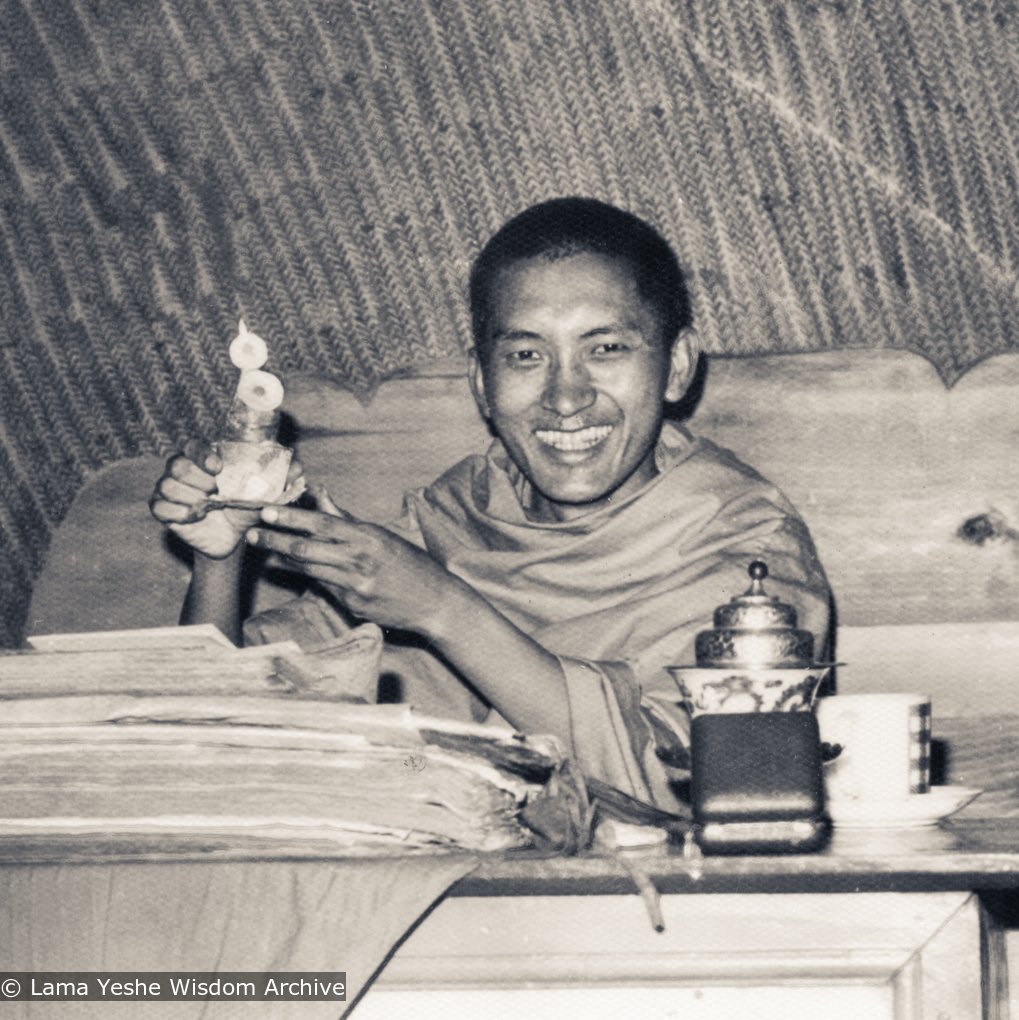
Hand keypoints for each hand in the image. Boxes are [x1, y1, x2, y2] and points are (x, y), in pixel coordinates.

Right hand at [149, 439, 301, 559]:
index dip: (201, 454)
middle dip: (195, 478)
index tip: (217, 467)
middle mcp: (183, 470)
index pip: (192, 445)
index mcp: (205, 458)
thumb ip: (280, 480)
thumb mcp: (265, 494)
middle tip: (215, 491)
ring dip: (189, 498)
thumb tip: (299, 468)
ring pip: (166, 485)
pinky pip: (158, 506)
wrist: (233, 538)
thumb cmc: (247, 508)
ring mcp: (170, 489)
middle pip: (176, 463)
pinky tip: (194, 518)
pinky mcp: (163, 510)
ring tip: (207, 507)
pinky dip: (177, 513)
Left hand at [246, 499, 460, 633]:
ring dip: (285, 560)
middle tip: (252, 535)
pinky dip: (312, 577)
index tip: (267, 512)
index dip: (291, 518)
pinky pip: (325, 588)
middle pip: (307, 549)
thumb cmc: (411, 564)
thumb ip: (348, 520)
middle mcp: (360, 560)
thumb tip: (322, 497)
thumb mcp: (384, 536)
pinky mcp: (353, 605)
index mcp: (368, 537)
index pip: (322, 524)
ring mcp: (355, 586)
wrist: (435, 602)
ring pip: (310, 570)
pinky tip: (300, 570)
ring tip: (267, 552)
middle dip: (275, 541)